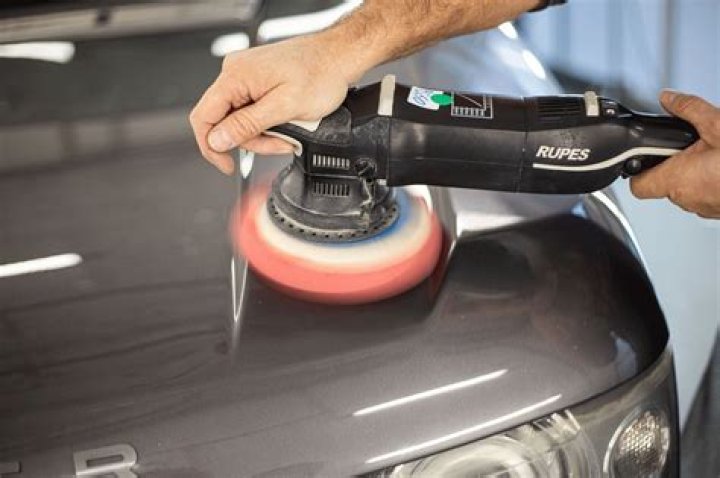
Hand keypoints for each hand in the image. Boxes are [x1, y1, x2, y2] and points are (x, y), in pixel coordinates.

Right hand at [189, 34, 355, 174]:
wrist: (339, 56)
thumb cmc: (320, 74)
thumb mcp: (284, 107)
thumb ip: (247, 125)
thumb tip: (216, 140)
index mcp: (236, 76)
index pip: (203, 117)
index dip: (211, 147)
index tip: (226, 165)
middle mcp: (235, 72)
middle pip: (224, 122)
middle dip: (252, 140)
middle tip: (279, 143)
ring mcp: (246, 75)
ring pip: (240, 119)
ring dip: (264, 134)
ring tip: (289, 131)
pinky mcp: (257, 80)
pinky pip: (252, 110)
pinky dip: (268, 123)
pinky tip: (286, 122)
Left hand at [631, 91, 719, 218]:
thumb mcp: (719, 124)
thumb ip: (689, 109)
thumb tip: (669, 99)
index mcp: (679, 180)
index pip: (638, 186)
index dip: (638, 170)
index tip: (645, 156)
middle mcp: (688, 199)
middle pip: (664, 183)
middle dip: (674, 163)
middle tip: (691, 145)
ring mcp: (706, 208)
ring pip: (687, 189)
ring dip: (695, 172)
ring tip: (713, 154)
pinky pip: (706, 195)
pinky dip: (711, 181)